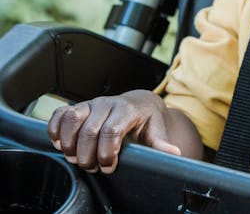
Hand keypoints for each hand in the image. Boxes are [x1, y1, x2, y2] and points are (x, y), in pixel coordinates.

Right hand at [48, 89, 181, 172]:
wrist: (139, 102)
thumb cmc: (146, 119)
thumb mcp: (156, 130)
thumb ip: (160, 143)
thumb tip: (173, 153)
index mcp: (128, 109)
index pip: (112, 130)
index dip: (107, 153)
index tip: (109, 167)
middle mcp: (107, 104)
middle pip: (89, 130)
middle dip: (88, 155)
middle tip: (93, 167)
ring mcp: (91, 104)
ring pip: (72, 119)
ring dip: (69, 143)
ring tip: (76, 158)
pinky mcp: (78, 106)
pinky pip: (60, 114)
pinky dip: (54, 129)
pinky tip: (59, 144)